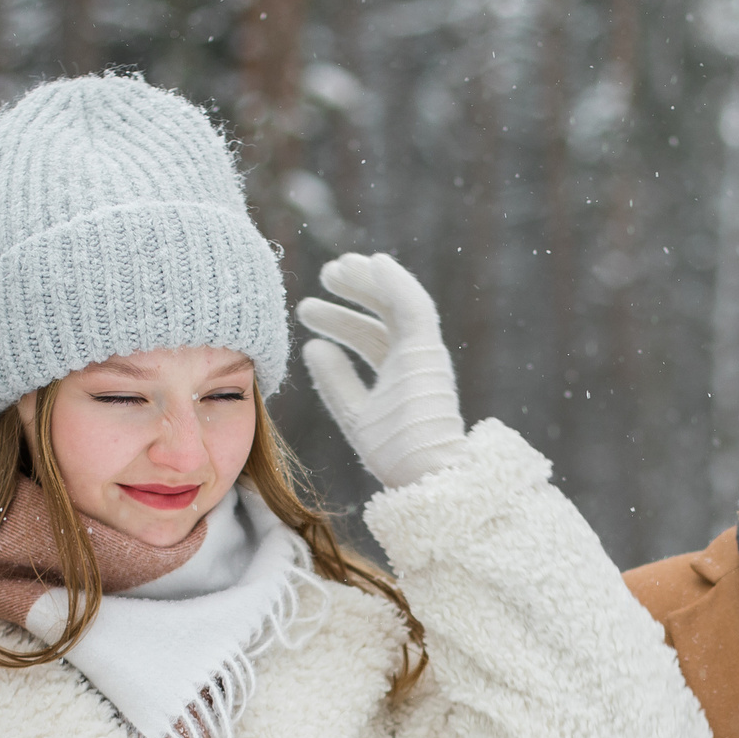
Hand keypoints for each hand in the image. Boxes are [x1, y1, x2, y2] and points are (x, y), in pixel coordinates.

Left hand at [297, 253, 469, 488]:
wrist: (425, 474)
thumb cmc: (396, 455)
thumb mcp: (354, 415)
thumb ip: (335, 382)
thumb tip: (312, 347)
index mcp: (398, 376)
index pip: (369, 337)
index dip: (341, 319)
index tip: (308, 308)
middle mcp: (414, 360)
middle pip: (382, 314)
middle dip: (354, 292)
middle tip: (324, 275)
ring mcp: (424, 354)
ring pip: (396, 303)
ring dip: (368, 280)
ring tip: (336, 267)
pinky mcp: (430, 351)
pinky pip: (414, 306)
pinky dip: (396, 282)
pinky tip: (374, 263)